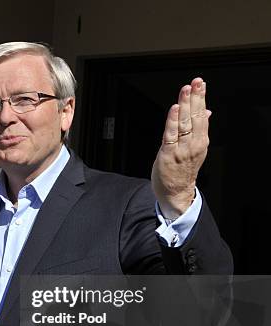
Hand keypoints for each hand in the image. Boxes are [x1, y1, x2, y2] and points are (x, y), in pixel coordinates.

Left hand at [151, 77, 210, 219]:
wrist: (176, 192)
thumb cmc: (183, 170)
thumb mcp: (196, 148)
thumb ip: (199, 129)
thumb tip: (207, 111)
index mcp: (201, 141)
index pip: (201, 115)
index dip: (201, 98)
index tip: (200, 84)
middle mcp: (193, 143)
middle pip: (195, 117)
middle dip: (195, 98)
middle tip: (196, 82)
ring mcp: (181, 149)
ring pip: (184, 123)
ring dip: (184, 105)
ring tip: (186, 90)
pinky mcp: (168, 154)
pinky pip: (171, 135)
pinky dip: (172, 121)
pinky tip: (174, 108)